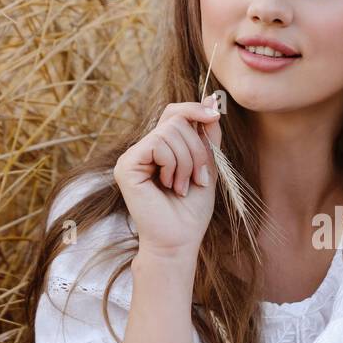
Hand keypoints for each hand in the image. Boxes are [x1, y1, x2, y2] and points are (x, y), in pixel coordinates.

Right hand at [112, 95, 222, 258]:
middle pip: (176, 120)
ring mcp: (132, 157)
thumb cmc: (191, 211)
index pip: (174, 113)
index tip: (215, 113)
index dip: (194, 109)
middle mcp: (143, 149)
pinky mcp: (127, 165)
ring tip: (182, 186)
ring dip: (187, 161)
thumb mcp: (207, 166)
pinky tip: (169, 185)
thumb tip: (210, 101)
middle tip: (197, 178)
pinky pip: (158, 144)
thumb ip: (206, 136)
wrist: (179, 241)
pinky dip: (173, 164)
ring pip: (170, 131)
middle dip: (196, 148)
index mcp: (160, 148)